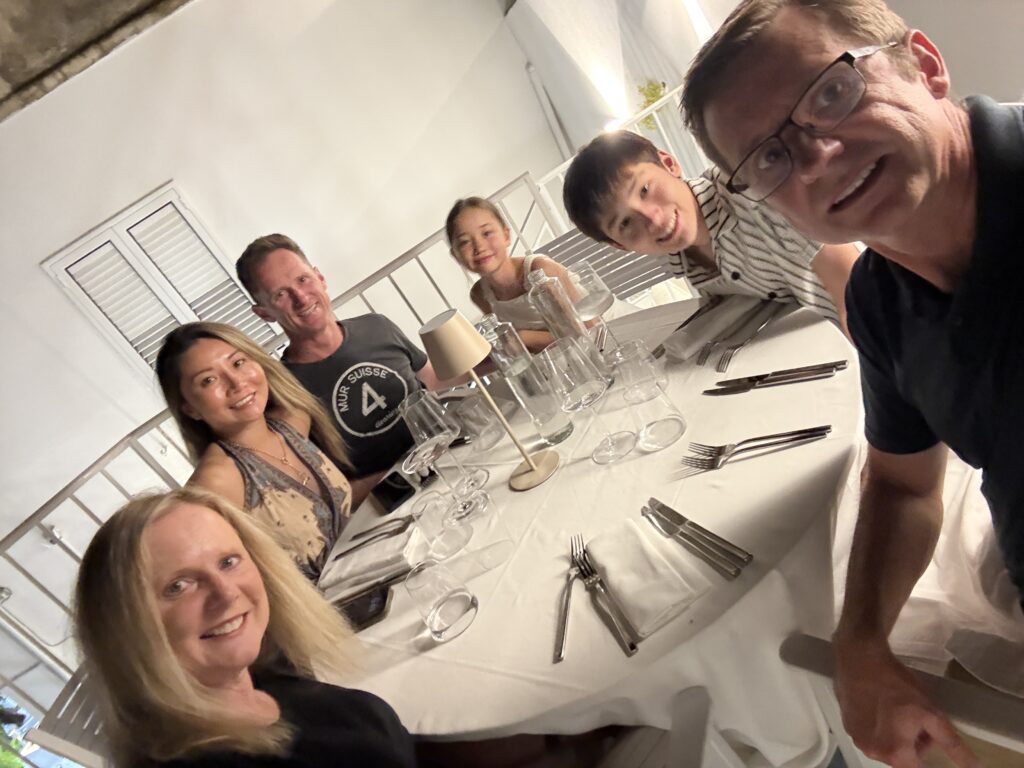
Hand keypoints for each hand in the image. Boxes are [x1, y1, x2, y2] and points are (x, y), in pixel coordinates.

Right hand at [833, 638, 978, 767]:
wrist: (860, 658)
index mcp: (894, 753)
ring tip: (896, 707)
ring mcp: (856, 738)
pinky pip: (868, 733)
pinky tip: (879, 703)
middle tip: (915, 715)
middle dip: (912, 741)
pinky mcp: (846, 724)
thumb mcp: (932, 713)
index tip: (926, 733)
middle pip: (901, 757)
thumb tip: (975, 767)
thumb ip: (952, 744)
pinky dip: (876, 725)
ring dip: (893, 734)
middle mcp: (872, 752)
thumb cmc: (898, 685)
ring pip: (884, 745)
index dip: (927, 749)